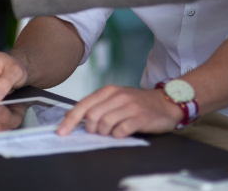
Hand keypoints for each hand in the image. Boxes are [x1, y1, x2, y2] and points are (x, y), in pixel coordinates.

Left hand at [56, 86, 183, 138]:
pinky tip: (121, 134)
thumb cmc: (137, 103)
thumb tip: (73, 118)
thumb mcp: (116, 99)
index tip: (61, 132)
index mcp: (108, 91)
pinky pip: (122, 130)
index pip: (83, 105)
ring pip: (105, 123)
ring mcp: (129, 106)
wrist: (165, 103)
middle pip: (91, 115)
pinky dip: (117, 136)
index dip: (70, 120)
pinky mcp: (141, 117)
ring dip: (103, 132)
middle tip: (96, 133)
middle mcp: (117, 96)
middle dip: (89, 129)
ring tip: (110, 132)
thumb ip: (97, 106)